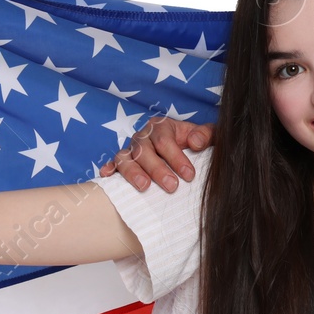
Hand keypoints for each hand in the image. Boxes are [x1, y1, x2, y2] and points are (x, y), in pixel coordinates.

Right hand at [98, 115, 213, 191]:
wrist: (185, 147)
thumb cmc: (195, 142)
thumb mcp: (206, 135)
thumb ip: (206, 135)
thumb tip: (196, 142)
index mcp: (161, 127)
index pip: (165, 141)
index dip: (176, 158)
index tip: (189, 175)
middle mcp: (143, 136)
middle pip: (144, 151)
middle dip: (158, 170)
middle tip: (172, 186)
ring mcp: (131, 149)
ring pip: (125, 158)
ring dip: (133, 172)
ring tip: (144, 187)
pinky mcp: (123, 162)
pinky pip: (113, 164)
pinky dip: (109, 169)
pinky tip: (107, 176)